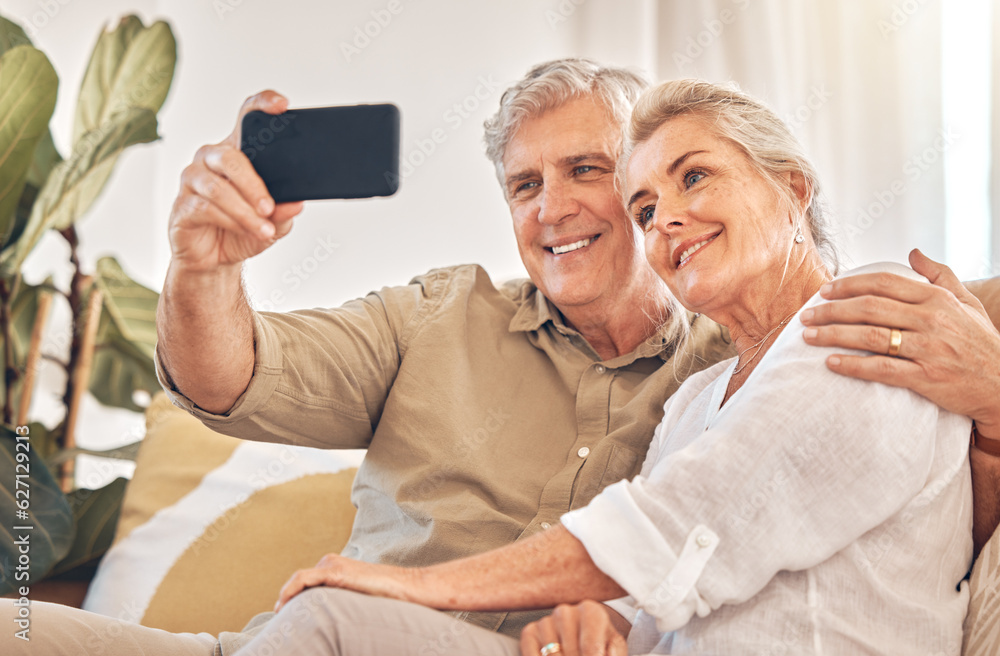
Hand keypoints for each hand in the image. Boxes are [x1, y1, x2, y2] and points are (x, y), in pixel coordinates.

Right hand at [169, 90, 303, 272]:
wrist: (217, 259)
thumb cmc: (244, 230)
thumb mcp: (273, 223)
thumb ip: (284, 212)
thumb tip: (297, 203)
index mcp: (237, 152)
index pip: (246, 118)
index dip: (261, 105)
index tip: (282, 105)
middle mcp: (210, 158)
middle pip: (230, 157)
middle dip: (253, 184)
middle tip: (270, 207)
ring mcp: (192, 180)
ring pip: (218, 187)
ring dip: (244, 210)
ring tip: (264, 228)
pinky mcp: (182, 205)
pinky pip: (205, 208)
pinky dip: (231, 221)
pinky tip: (247, 231)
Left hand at [274, 552, 420, 612]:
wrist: (407, 587)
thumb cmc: (388, 595)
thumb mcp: (358, 597)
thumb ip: (343, 599)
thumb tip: (331, 617)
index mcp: (337, 566)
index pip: (308, 580)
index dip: (293, 596)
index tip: (285, 614)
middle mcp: (332, 562)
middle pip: (301, 580)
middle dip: (288, 598)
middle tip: (279, 619)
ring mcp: (333, 565)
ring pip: (299, 579)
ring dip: (286, 595)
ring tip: (279, 614)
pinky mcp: (336, 572)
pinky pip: (304, 579)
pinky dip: (290, 591)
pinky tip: (283, 604)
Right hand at [520, 601, 626, 655]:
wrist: (584, 637)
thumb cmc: (601, 644)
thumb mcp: (614, 647)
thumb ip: (615, 651)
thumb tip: (604, 654)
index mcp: (590, 611)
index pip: (590, 647)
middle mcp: (565, 612)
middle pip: (571, 653)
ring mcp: (545, 621)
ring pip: (552, 655)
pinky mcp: (529, 632)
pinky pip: (531, 653)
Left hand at [801, 249, 999, 437]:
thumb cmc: (982, 343)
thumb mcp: (967, 303)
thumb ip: (940, 275)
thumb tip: (913, 253)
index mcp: (937, 299)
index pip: (883, 283)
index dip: (850, 285)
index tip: (825, 290)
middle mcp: (932, 320)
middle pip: (870, 308)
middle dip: (832, 310)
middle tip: (806, 315)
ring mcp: (928, 349)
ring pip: (871, 337)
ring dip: (834, 335)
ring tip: (809, 336)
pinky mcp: (926, 378)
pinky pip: (882, 370)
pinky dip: (854, 366)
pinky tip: (831, 363)